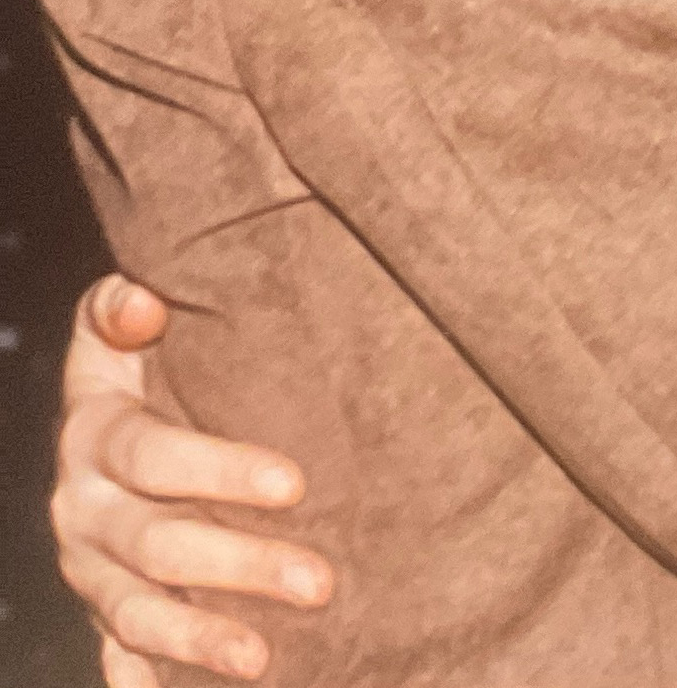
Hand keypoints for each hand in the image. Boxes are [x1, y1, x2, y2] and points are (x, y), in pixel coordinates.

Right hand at [53, 274, 333, 684]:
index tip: (295, 483)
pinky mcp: (99, 607)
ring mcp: (88, 569)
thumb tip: (144, 302)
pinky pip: (116, 654)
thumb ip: (121, 305)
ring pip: (136, 613)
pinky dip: (142, 682)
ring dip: (200, 638)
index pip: (153, 454)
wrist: (100, 413)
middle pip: (156, 545)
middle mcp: (82, 510)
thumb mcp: (116, 322)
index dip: (220, 469)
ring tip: (265, 661)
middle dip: (239, 566)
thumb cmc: (138, 355)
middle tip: (320, 582)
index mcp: (92, 434)